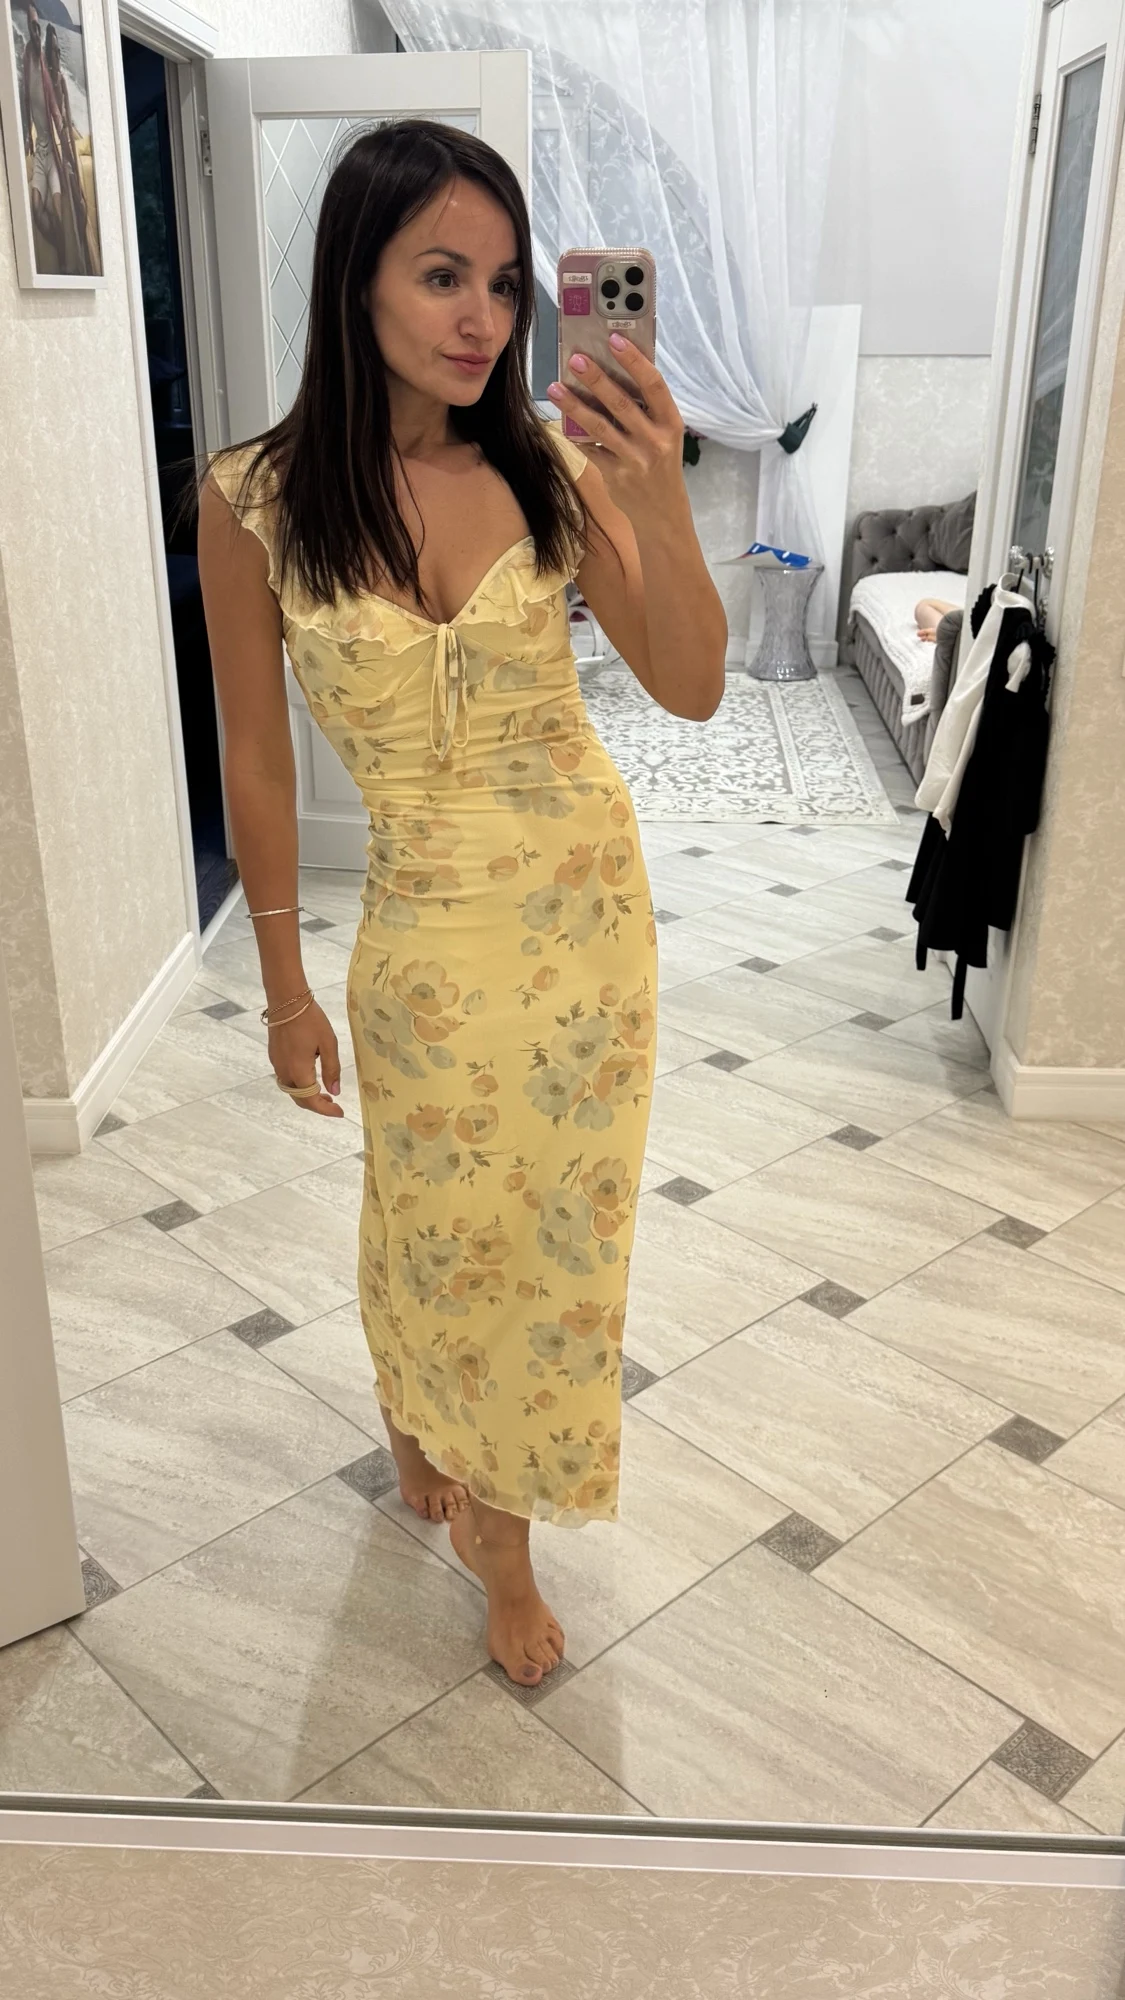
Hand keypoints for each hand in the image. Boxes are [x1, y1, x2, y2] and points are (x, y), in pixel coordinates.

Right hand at [269, 1001, 343, 1117]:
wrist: (286, 1000)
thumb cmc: (311, 1019)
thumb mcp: (328, 1043)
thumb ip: (332, 1069)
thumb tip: (334, 1092)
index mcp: (299, 1070)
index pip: (311, 1100)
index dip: (326, 1110)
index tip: (340, 1112)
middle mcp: (285, 1071)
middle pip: (299, 1099)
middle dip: (317, 1105)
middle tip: (333, 1104)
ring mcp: (277, 1064)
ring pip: (291, 1090)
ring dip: (307, 1096)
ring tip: (324, 1092)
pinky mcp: (274, 1057)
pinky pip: (286, 1079)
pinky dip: (299, 1085)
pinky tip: (310, 1077)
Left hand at [547, 336, 685, 526]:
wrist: (663, 512)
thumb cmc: (661, 464)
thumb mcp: (664, 434)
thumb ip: (645, 409)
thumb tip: (612, 371)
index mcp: (671, 423)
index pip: (654, 385)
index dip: (634, 361)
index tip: (614, 339)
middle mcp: (655, 440)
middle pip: (622, 403)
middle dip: (596, 379)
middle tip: (574, 359)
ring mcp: (635, 460)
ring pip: (600, 427)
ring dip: (574, 405)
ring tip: (554, 388)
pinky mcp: (616, 476)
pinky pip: (590, 449)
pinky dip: (575, 434)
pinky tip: (560, 419)